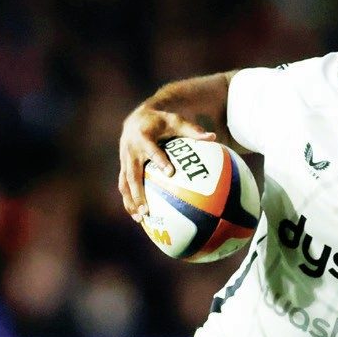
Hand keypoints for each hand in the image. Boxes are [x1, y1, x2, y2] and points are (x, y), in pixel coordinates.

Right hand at [118, 106, 215, 221]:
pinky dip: (130, 201)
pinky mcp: (124, 167)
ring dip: (131, 201)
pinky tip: (139, 216)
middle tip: (147, 210)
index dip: (159, 160)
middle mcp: (130, 150)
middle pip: (132, 174)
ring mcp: (125, 160)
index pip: (151, 149)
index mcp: (142, 136)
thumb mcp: (177, 121)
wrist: (137, 118)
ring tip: (141, 219)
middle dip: (138, 192)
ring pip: (125, 183)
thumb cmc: (161, 121)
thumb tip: (213, 137)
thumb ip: (193, 130)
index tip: (170, 173)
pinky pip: (124, 185)